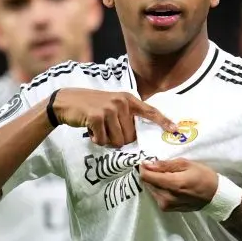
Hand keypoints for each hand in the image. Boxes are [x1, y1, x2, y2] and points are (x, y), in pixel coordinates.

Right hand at [52, 89, 176, 146]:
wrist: (66, 101)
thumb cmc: (91, 107)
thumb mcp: (112, 105)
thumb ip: (126, 116)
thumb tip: (136, 137)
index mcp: (128, 99)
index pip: (150, 111)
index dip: (163, 121)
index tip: (175, 130)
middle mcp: (121, 102)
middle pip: (130, 136)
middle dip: (119, 139)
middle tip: (106, 130)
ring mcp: (109, 108)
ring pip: (118, 141)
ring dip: (107, 140)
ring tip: (98, 129)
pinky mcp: (97, 117)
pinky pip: (103, 140)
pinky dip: (96, 140)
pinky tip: (90, 130)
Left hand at [139, 159, 219, 212]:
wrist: (215, 196)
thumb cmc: (203, 176)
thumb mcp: (187, 164)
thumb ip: (165, 165)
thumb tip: (148, 164)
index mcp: (173, 184)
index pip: (147, 176)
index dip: (144, 168)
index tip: (148, 162)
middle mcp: (166, 197)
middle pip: (148, 183)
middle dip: (151, 174)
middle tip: (162, 167)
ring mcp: (166, 205)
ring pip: (151, 189)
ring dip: (156, 181)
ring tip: (169, 176)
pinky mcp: (167, 209)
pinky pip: (157, 195)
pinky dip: (160, 188)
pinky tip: (170, 185)